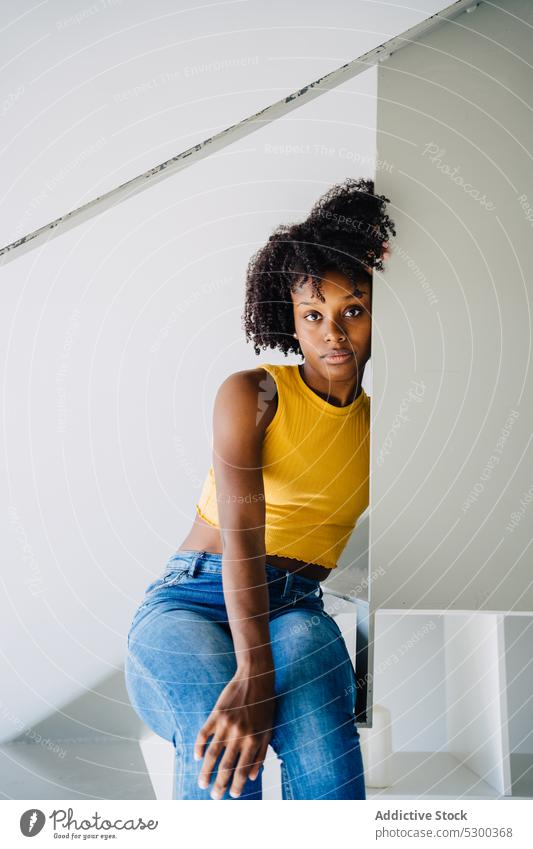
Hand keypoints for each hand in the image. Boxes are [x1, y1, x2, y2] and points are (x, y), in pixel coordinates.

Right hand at [194, 666, 275, 798]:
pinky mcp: (217, 714)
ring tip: (202, 783)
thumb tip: (252, 777)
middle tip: (214, 796)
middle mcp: (240, 735)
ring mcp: (226, 724)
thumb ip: (261, 754)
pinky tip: (196, 757)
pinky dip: (198, 747)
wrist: (255, 677)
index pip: (243, 770)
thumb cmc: (265, 704)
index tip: (232, 795)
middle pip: (226, 766)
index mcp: (254, 740)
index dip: (237, 786)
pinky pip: (204, 734)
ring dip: (206, 771)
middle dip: (220, 785)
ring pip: (212, 754)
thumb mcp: (269, 729)